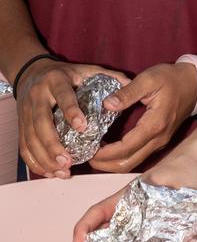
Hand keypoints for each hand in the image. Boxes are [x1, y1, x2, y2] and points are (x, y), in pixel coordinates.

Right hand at [17, 59, 127, 178]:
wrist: (32, 72)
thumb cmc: (66, 74)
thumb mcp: (85, 70)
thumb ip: (108, 76)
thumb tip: (129, 84)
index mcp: (56, 80)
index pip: (63, 96)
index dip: (71, 111)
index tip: (83, 127)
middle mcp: (38, 95)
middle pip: (41, 122)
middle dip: (53, 144)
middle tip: (68, 161)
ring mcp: (26, 110)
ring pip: (30, 137)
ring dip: (45, 157)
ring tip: (62, 170)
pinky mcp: (21, 123)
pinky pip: (24, 146)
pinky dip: (35, 161)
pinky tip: (49, 172)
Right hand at [72, 152, 196, 241]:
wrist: (196, 173)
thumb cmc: (180, 174)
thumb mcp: (170, 181)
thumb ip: (165, 197)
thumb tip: (165, 228)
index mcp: (124, 201)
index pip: (96, 213)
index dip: (83, 229)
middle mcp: (125, 218)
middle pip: (98, 239)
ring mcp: (136, 232)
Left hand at [89, 62, 196, 173]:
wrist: (194, 83)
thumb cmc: (171, 78)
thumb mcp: (148, 79)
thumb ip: (127, 92)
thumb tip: (106, 105)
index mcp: (154, 124)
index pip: (125, 148)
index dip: (105, 153)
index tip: (88, 150)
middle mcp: (158, 139)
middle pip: (128, 163)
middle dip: (105, 164)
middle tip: (86, 156)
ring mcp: (160, 142)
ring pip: (133, 163)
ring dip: (113, 163)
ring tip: (94, 154)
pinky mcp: (159, 141)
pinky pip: (138, 156)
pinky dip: (122, 157)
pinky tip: (110, 149)